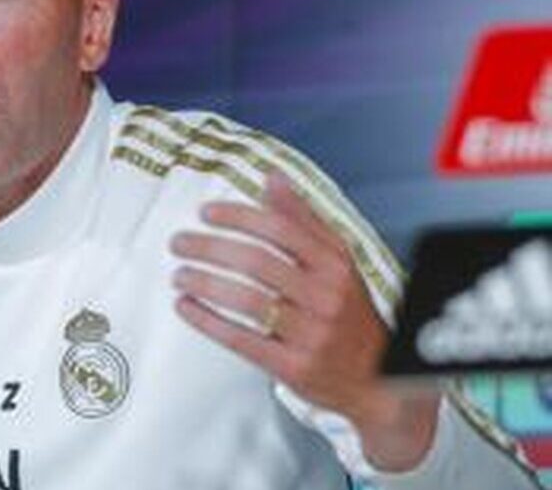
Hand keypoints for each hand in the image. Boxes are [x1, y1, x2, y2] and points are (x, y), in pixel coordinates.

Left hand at [169, 171, 437, 470]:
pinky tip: (186, 306)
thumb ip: (303, 220)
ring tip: (179, 273)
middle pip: (257, 262)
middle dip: (210, 248)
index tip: (206, 213)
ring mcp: (310, 333)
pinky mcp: (294, 366)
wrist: (375, 377)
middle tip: (180, 242)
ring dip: (205, 282)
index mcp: (335, 265)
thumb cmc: (347, 313)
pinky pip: (241, 339)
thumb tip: (272, 178)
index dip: (238, 217)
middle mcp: (325, 296)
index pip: (280, 230)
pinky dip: (207, 320)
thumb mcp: (337, 262)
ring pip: (248, 300)